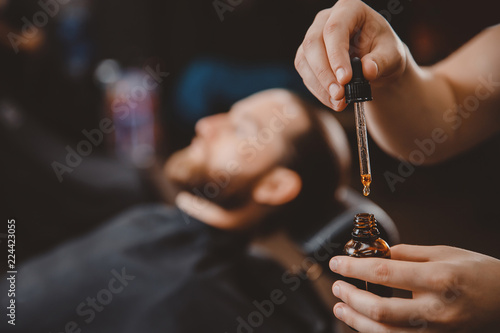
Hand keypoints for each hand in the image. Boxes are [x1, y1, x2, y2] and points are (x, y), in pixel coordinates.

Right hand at [295, 0, 406, 110]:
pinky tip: (334, 101)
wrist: (376, 62)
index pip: (335, 29)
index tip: (346, 79)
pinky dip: (318, 91)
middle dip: (325, 74)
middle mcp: (326, 19)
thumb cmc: (385, 52)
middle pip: (313, 44)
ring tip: (340, 102)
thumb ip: (382, 61)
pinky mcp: (306, 56)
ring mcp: (313, 37)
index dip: (337, 55)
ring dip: (320, 85)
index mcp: (349, 9)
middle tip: (340, 95)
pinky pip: (305, 74)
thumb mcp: (392, 55)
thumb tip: (368, 70)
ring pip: (304, 60)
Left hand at [329, 244, 499, 331]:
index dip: (354, 268)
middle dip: (350, 297)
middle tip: (336, 286)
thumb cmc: (477, 272)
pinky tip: (362, 322)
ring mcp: (437, 332)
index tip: (336, 263)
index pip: (384, 273)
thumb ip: (406, 254)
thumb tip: (375, 253)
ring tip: (340, 306)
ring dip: (356, 320)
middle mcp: (436, 310)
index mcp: (438, 278)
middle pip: (380, 310)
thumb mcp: (444, 253)